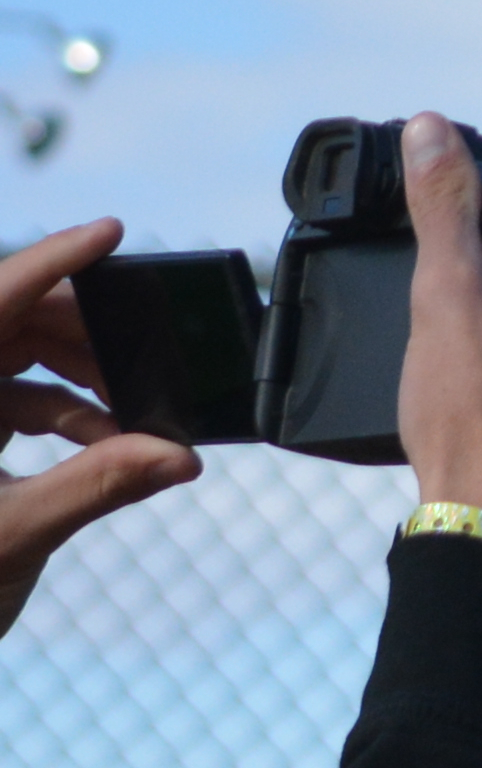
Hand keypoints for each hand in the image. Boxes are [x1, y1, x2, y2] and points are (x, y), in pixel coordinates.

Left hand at [1, 218, 203, 632]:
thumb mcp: (13, 535)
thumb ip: (98, 488)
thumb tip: (178, 457)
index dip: (52, 260)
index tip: (110, 231)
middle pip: (8, 321)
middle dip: (86, 333)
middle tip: (152, 356)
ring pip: (11, 358)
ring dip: (79, 379)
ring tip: (137, 418)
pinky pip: (9, 399)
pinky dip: (61, 414)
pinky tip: (107, 444)